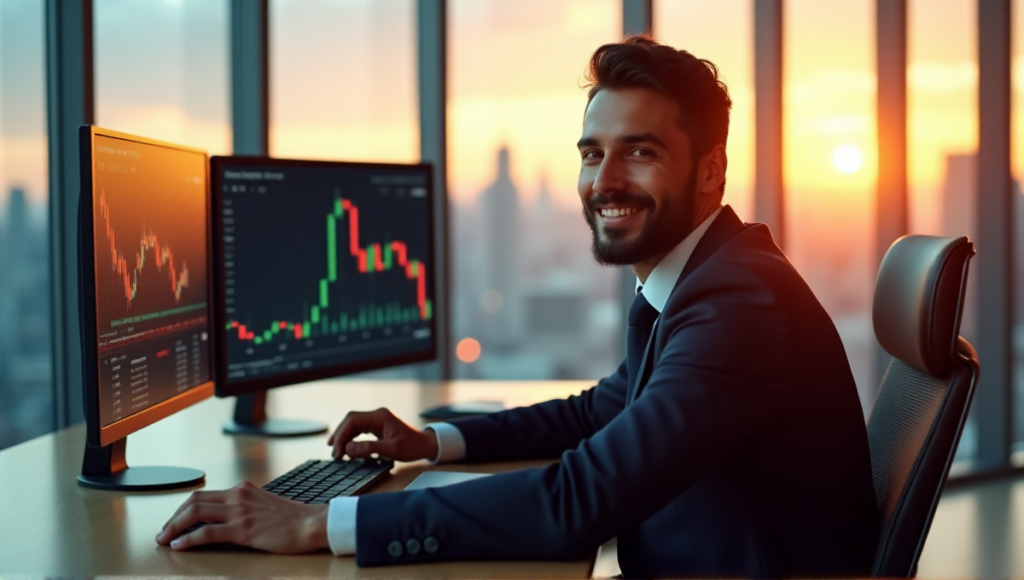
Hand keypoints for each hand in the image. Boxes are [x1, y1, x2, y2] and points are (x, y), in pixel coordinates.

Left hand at [155, 481, 327, 552]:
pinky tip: (179, 545)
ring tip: (164, 539)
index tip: (174, 520)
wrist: (312, 524)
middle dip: (173, 516)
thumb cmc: (293, 519)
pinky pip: (207, 533)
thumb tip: (229, 518)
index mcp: (243, 489)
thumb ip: (246, 506)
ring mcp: (240, 512)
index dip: (184, 508)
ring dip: (174, 527)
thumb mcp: (265, 505)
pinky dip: (188, 539)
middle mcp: (238, 496)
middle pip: (194, 500)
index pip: (204, 494)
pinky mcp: (243, 530)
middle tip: (163, 531)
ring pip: (195, 513)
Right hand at [328, 407, 437, 461]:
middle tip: (334, 453)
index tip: (337, 449)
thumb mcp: (391, 450)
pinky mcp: (377, 425)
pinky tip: (346, 447)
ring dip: (344, 437)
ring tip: (336, 451)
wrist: (425, 445)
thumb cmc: (412, 447)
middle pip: (351, 420)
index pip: (353, 420)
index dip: (342, 434)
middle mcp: (377, 415)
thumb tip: (348, 448)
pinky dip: (351, 438)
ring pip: (353, 424)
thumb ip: (369, 448)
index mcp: (380, 416)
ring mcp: (377, 419)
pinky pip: (360, 429)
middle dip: (340, 436)